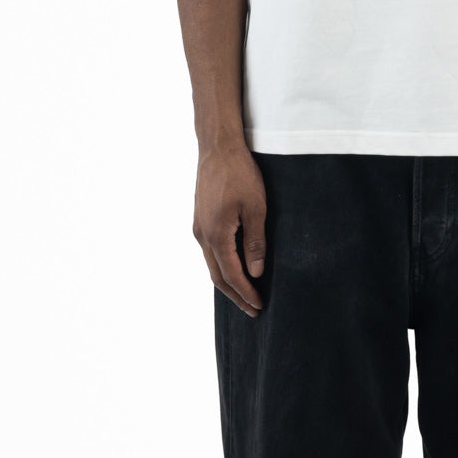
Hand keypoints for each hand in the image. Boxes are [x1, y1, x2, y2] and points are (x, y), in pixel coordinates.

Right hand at [194, 142, 267, 314]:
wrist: (218, 148)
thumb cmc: (240, 174)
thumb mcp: (256, 208)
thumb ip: (255, 243)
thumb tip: (255, 273)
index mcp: (216, 235)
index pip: (232, 275)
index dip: (246, 293)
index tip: (259, 306)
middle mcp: (202, 235)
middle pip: (217, 276)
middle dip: (236, 295)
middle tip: (253, 310)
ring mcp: (198, 227)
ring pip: (212, 264)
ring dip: (228, 282)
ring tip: (244, 294)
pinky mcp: (200, 219)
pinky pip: (210, 251)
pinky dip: (222, 266)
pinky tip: (233, 267)